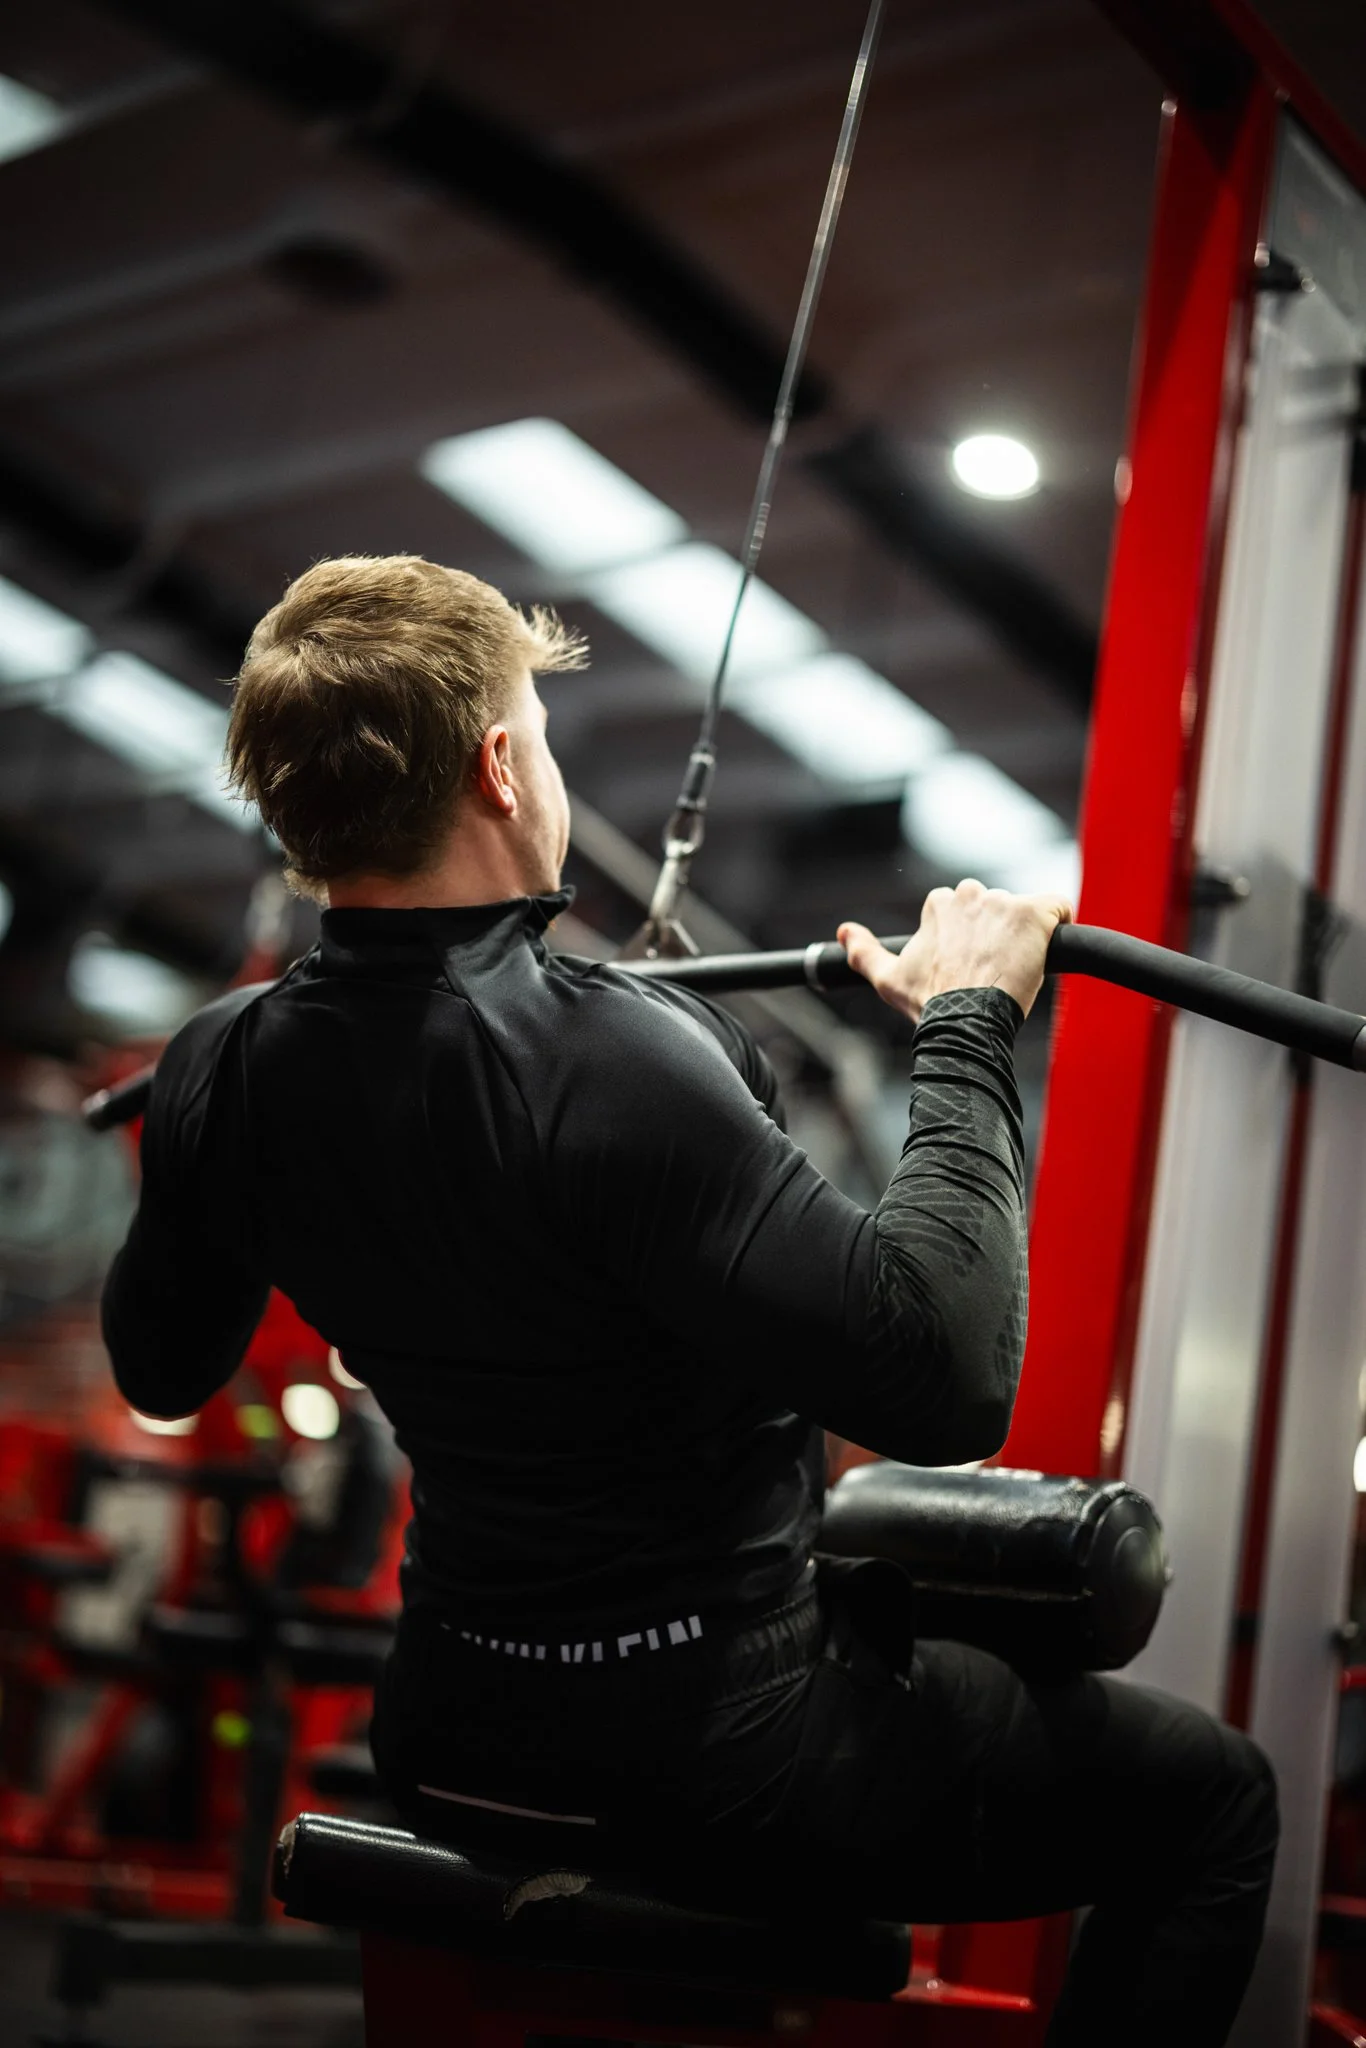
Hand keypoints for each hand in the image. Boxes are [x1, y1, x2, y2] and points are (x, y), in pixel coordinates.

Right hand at [838, 879, 1072, 1022]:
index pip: (964, 909)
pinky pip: (1059, 907)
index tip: (970, 964)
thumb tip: (844, 932)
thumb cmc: (929, 1003)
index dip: (969, 938)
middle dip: (997, 932)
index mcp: (940, 904)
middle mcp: (971, 895)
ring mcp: (1005, 902)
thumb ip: (864, 952)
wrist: (966, 1022)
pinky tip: (1048, 952)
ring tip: (1015, 971)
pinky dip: (1058, 924)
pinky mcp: (1036, 914)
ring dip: (1023, 936)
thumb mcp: (888, 979)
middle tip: (993, 969)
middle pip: (994, 907)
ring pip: (1022, 912)